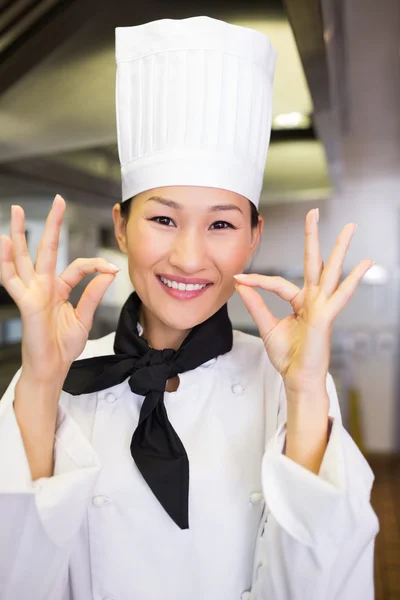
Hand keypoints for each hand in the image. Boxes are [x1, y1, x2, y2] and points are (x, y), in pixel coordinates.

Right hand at [0, 194, 119, 383]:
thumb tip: (107, 273)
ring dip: (19, 234)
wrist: (53, 368)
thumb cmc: (63, 346)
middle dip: (51, 224)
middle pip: (45, 249)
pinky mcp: (26, 303)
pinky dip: (6, 262)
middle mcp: (43, 286)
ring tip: (15, 212)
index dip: (96, 264)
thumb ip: (93, 294)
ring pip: (23, 258)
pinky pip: (13, 280)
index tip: (112, 268)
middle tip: (56, 201)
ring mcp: (32, 293)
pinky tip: (3, 244)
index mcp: (59, 289)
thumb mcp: (84, 317)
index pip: (78, 266)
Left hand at [234, 208, 373, 394]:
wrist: (296, 378)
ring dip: (340, 248)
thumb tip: (241, 285)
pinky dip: (354, 278)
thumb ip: (256, 304)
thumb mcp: (267, 326)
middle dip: (313, 237)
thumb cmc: (287, 356)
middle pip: (314, 262)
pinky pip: (339, 294)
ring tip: (350, 227)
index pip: (278, 283)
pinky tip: (366, 263)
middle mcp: (313, 300)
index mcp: (299, 302)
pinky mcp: (326, 316)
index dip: (257, 280)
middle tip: (314, 212)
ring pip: (331, 271)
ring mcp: (322, 306)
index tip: (239, 278)